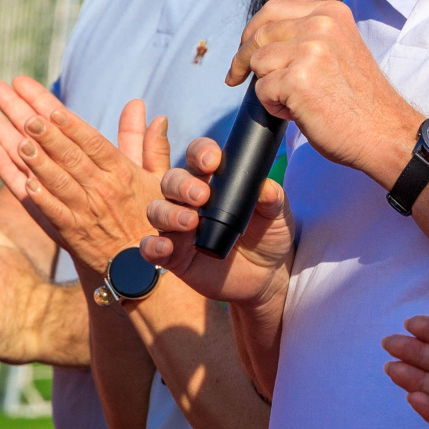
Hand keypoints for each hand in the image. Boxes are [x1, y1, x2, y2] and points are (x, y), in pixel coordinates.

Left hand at [0, 80, 171, 277]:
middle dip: (47, 134)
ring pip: (58, 182)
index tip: (53, 108)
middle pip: (70, 157)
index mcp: (123, 173)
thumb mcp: (159, 179)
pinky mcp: (72, 234)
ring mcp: (86, 212)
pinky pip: (52, 212)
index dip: (73, 126)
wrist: (145, 268)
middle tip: (26, 115)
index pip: (94, 143)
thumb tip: (151, 113)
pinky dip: (37, 197)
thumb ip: (151, 145)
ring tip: (18, 140)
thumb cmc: (151, 216)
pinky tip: (22, 180)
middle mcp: (104, 190)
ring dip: (37, 161)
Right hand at [140, 135, 295, 321]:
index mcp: (214, 181)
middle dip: (182, 184)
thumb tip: (266, 187)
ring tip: (191, 222)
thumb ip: (272, 198)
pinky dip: (152, 245)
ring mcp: (178, 227)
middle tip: (202, 195)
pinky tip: (165, 247)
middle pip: (172, 180)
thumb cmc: (268, 235)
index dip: (200, 153)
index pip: (198, 157)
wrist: (266, 275)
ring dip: (168, 213)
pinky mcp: (173, 255)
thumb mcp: (277, 215)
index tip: (212, 160)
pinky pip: (151, 247)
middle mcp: (189, 200)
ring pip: (157, 210)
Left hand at [227, 0, 420, 188]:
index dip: (253, 29)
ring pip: (257, 62)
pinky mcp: (298, 80)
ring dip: (266, 86)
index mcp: (331, 13)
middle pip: (259, 33)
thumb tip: (262, 40)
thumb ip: (309, 35)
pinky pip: (262, 90)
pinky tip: (297, 112)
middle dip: (243, 58)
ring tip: (292, 101)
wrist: (384, 131)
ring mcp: (310, 50)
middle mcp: (321, 25)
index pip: (274, 8)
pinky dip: (273, 107)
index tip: (245, 47)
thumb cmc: (361, 100)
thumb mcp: (340, 48)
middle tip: (237, 78)